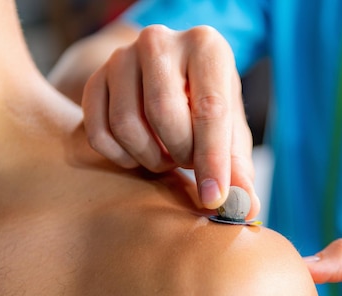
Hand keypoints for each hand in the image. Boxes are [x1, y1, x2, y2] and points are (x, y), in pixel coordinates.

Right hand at [81, 24, 258, 215]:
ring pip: (126, 124)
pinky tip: (141, 153)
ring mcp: (121, 57)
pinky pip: (99, 133)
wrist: (172, 84)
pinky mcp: (94, 79)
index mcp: (205, 46)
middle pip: (163, 113)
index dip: (212, 159)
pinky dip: (122, 158)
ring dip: (150, 157)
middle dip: (179, 153)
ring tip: (168, 154)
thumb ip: (238, 167)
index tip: (214, 198)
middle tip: (188, 160)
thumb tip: (247, 207)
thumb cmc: (207, 110)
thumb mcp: (230, 133)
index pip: (209, 108)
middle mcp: (159, 41)